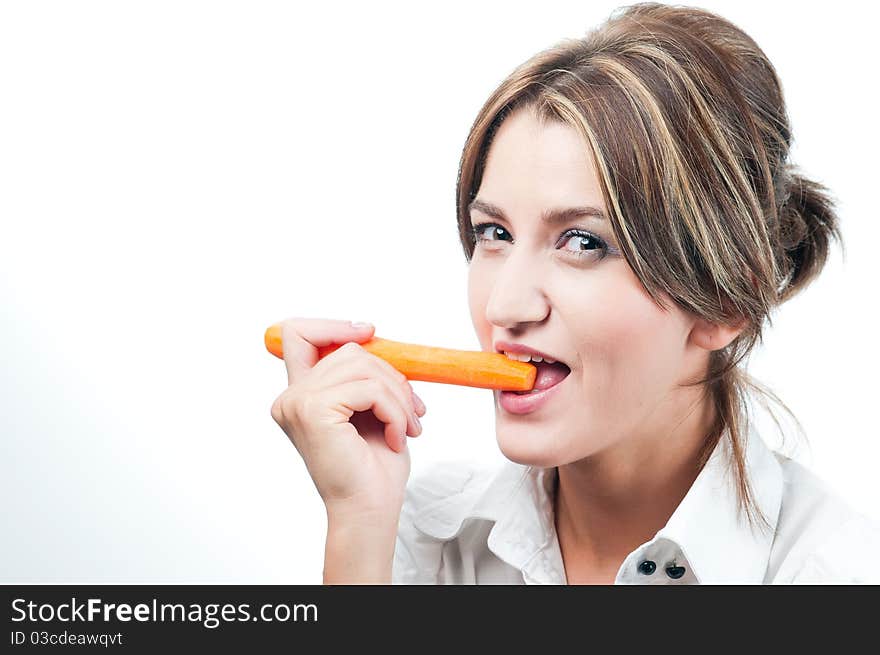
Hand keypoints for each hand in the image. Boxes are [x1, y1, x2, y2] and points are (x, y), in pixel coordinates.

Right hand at [269, 317, 426, 521]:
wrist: (370, 509)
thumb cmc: (373, 467)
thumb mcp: (369, 409)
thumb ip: (360, 375)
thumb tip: (369, 335)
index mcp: (300, 396)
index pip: (298, 334)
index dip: (333, 324)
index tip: (369, 331)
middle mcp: (290, 398)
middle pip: (348, 350)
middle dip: (389, 374)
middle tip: (413, 408)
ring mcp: (298, 403)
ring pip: (363, 366)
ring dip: (397, 395)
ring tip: (408, 425)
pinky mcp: (314, 412)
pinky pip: (368, 389)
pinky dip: (394, 409)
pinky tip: (398, 436)